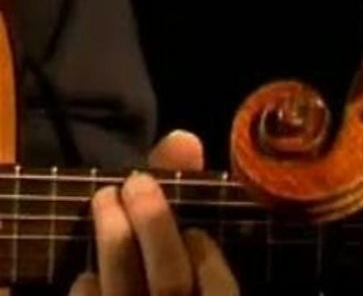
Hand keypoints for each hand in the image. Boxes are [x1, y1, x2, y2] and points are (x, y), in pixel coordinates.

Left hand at [70, 130, 237, 295]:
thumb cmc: (173, 279)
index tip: (195, 229)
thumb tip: (183, 138)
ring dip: (114, 241)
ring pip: (123, 292)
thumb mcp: (192, 245)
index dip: (208, 258)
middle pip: (170, 285)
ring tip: (105, 198)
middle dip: (154, 227)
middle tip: (136, 182)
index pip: (220, 290)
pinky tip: (88, 273)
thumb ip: (189, 196)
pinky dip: (85, 287)